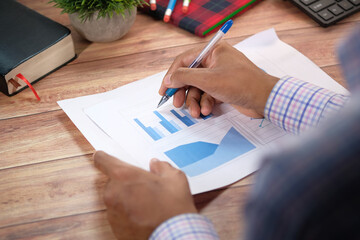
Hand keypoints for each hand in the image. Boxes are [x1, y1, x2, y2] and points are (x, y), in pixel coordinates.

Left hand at [93, 151, 196, 239]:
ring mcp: (112, 212)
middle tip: (143, 187)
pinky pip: (118, 215)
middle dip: (125, 182)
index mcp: (124, 176)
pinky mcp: (115, 228)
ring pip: (116, 199)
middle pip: (112, 181)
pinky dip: (128, 214)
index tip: (103, 157)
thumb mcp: (175, 179)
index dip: (103, 158)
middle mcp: (113, 193)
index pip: (103, 161)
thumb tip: (156, 165)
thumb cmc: (173, 207)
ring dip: (126, 199)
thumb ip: (162, 167)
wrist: (174, 236)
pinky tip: (144, 215)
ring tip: (147, 204)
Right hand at [159, 41, 278, 117]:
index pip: (184, 60)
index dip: (171, 75)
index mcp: (212, 51)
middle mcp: (215, 61)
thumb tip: (169, 79)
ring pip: (198, 88)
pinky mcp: (224, 88)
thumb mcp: (208, 80)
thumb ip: (185, 77)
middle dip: (184, 92)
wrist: (265, 99)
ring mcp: (220, 75)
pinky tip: (207, 110)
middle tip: (177, 104)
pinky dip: (205, 103)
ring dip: (194, 101)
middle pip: (190, 76)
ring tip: (196, 112)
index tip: (164, 90)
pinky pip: (207, 94)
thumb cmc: (240, 84)